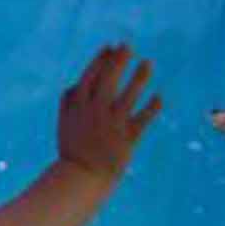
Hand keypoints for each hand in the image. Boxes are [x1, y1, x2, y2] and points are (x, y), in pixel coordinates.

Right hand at [58, 42, 161, 181]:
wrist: (81, 178)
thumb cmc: (73, 152)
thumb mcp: (64, 124)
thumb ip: (68, 102)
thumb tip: (74, 84)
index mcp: (78, 106)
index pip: (90, 75)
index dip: (101, 59)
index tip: (111, 47)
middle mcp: (95, 111)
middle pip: (108, 79)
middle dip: (118, 60)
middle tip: (128, 46)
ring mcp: (112, 124)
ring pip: (128, 95)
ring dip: (139, 77)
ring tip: (148, 63)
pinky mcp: (127, 139)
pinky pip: (142, 120)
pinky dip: (152, 108)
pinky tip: (160, 97)